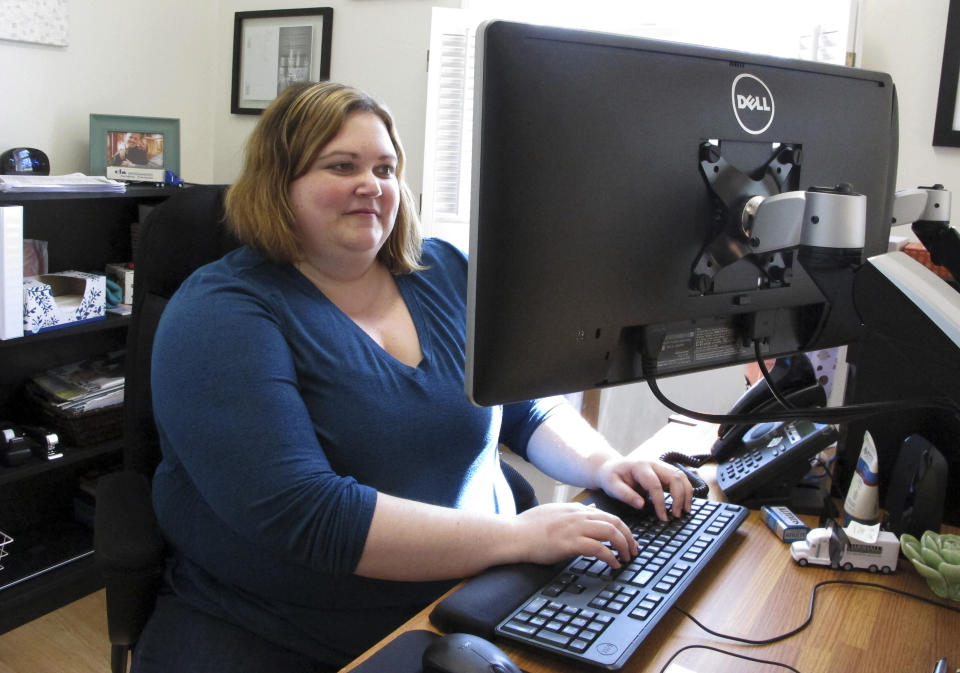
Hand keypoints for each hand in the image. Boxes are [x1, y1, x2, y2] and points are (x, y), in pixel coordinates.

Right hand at [510, 502, 637, 568]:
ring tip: (626, 558)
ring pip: (611, 532)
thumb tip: (591, 508)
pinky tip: (613, 565)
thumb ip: (574, 510)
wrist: (513, 535)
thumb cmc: (528, 527)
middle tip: (633, 550)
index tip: (626, 539)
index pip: (606, 514)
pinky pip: (599, 549)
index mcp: (574, 508)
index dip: (621, 527)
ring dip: (623, 546)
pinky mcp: (570, 543)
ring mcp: (575, 528)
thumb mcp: (554, 511)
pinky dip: (610, 557)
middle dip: (628, 537)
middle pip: (614, 522)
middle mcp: (578, 515)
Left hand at [594, 456, 693, 519]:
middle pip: (674, 477)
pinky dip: (686, 490)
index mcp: (640, 466)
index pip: (655, 485)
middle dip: (679, 497)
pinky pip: (680, 479)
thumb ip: (625, 494)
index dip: (661, 502)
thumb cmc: (612, 477)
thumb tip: (641, 505)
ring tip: (685, 511)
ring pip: (681, 476)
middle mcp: (653, 463)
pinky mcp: (665, 471)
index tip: (663, 517)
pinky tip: (685, 503)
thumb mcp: (611, 486)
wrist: (612, 466)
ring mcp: (661, 466)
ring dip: (686, 493)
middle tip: (677, 515)